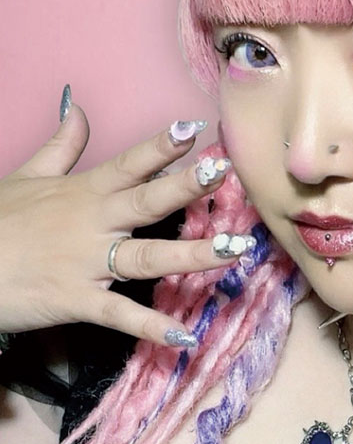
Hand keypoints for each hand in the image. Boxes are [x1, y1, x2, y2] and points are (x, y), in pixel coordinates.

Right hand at [0, 87, 246, 346]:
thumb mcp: (27, 176)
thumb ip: (61, 144)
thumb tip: (77, 106)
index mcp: (85, 191)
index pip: (129, 164)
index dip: (161, 146)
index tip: (195, 128)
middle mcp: (93, 223)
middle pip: (147, 201)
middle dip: (187, 186)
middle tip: (224, 171)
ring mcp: (87, 263)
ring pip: (148, 257)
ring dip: (193, 254)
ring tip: (235, 250)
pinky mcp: (77, 300)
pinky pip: (119, 315)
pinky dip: (150, 326)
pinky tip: (184, 337)